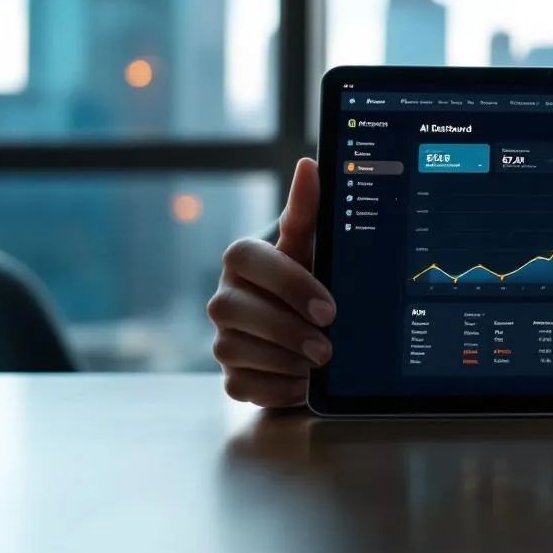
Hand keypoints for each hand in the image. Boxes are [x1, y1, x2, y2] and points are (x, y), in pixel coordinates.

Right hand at [208, 158, 331, 407]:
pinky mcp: (231, 375)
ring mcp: (223, 337)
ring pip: (234, 350)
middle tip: (328, 346)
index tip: (329, 308)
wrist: (309, 325)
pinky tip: (302, 385)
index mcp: (243, 259)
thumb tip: (311, 164)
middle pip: (235, 311)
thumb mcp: (312, 245)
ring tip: (319, 364)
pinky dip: (274, 389)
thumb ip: (308, 209)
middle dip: (286, 330)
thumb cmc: (309, 277)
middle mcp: (224, 297)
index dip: (288, 285)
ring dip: (282, 361)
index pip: (248, 260)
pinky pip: (240, 386)